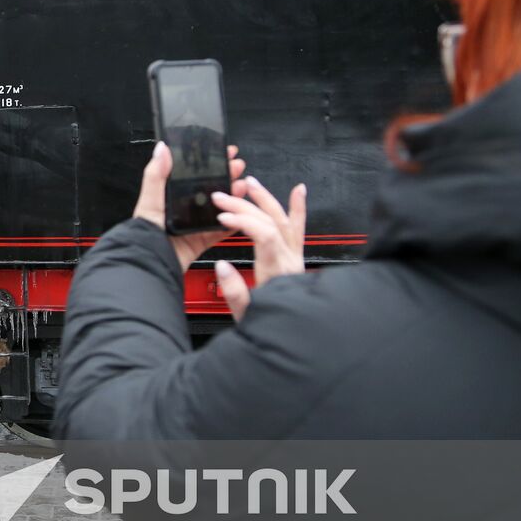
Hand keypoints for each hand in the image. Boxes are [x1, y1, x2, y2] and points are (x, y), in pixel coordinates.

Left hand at [133, 141, 247, 272]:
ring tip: (242, 186)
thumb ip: (156, 174)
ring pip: (220, 207)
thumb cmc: (146, 229)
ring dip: (233, 196)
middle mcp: (185, 208)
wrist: (152, 258)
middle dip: (226, 176)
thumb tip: (162, 148)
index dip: (210, 163)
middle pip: (211, 189)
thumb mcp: (150, 198)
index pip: (194, 174)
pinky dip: (233, 221)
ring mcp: (195, 223)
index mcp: (172, 195)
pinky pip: (222, 230)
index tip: (224, 153)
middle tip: (238, 167)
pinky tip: (243, 211)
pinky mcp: (203, 239)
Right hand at [212, 177, 306, 321]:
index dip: (243, 221)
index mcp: (276, 274)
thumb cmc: (273, 326)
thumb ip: (235, 292)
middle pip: (270, 223)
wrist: (297, 336)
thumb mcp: (247, 316)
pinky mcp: (297, 257)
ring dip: (265, 199)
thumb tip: (221, 266)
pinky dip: (298, 208)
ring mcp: (295, 257)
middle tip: (221, 197)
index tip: (222, 216)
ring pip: (283, 220)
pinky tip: (298, 191)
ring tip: (249, 184)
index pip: (263, 236)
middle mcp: (289, 261)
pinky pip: (299, 229)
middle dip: (243, 206)